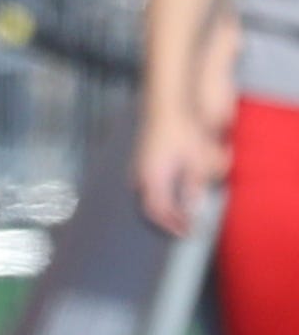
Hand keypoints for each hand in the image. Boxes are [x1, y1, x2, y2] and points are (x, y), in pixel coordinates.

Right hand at [134, 111, 227, 237]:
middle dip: (165, 219)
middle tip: (181, 226)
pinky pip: (146, 184)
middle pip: (149, 206)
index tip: (187, 231)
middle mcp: (141, 173)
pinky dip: (157, 193)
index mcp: (153, 177)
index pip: (159, 211)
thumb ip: (194, 186)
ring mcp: (139, 165)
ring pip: (145, 195)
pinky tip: (168, 192)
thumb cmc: (181, 129)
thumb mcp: (196, 160)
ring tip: (176, 213)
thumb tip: (192, 207)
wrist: (167, 102)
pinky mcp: (142, 157)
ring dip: (161, 206)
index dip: (173, 224)